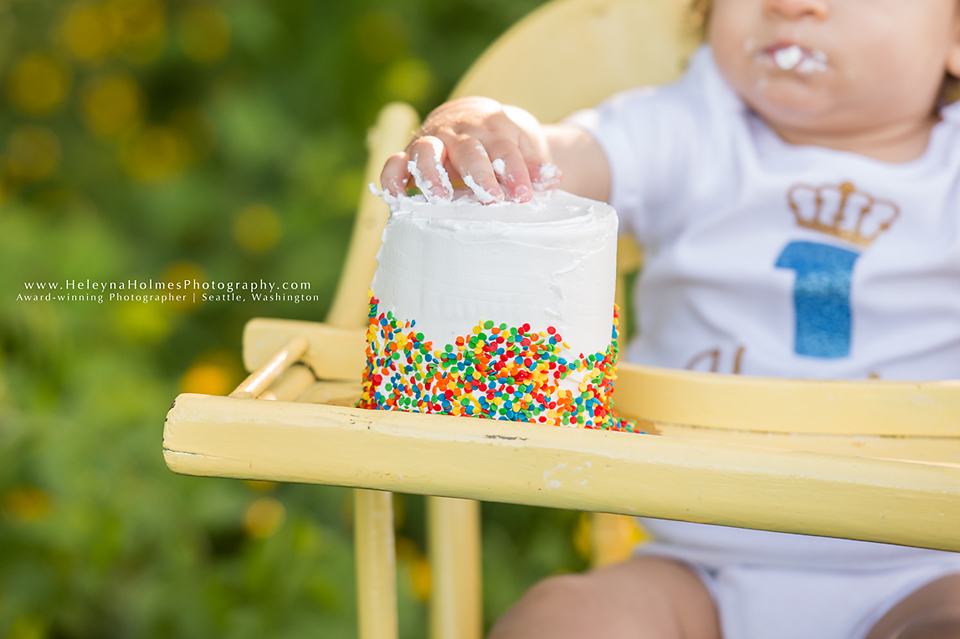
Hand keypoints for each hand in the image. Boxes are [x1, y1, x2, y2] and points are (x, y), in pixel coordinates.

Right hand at [380, 97, 561, 203]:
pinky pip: (395, 162)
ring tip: (440, 197)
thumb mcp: (523, 147)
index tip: (524, 195)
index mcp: (493, 127)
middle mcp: (460, 131)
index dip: (515, 173)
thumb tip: (552, 179)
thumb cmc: (502, 140)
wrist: (474, 116)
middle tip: (490, 199)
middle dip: (479, 174)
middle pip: (468, 150)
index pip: (505, 151)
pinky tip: (396, 195)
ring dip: (432, 173)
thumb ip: (533, 166)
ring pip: (426, 151)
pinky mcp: (409, 154)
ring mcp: (433, 141)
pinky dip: (393, 176)